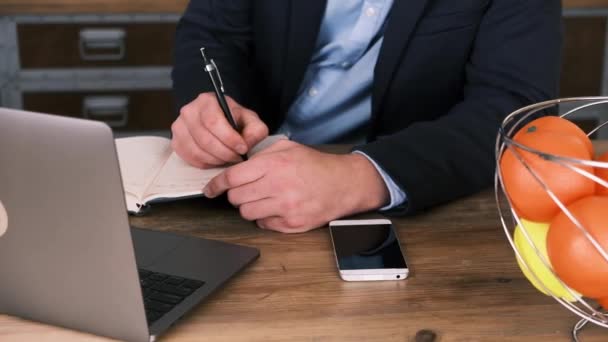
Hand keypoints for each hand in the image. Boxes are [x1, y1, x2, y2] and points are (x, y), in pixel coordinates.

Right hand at [171, 93, 268, 167]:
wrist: (221, 121)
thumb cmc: (235, 120)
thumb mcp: (251, 120)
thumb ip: (255, 130)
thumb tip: (246, 144)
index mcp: (207, 101)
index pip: (213, 122)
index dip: (229, 138)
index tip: (242, 148)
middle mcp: (189, 111)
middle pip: (205, 139)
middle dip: (225, 153)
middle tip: (237, 157)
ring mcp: (179, 127)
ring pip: (197, 151)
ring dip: (217, 159)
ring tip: (229, 158)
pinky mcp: (176, 142)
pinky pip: (191, 158)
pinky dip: (206, 163)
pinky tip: (217, 159)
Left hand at [203, 140, 389, 232]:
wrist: (344, 184)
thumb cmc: (316, 165)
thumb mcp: (288, 148)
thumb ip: (261, 154)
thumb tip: (237, 163)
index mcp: (274, 165)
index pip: (232, 178)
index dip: (216, 184)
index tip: (210, 189)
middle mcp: (278, 187)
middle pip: (236, 198)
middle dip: (237, 194)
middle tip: (247, 190)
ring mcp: (285, 208)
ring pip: (247, 213)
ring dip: (250, 206)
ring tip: (264, 198)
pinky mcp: (292, 224)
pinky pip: (263, 224)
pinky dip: (265, 217)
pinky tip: (277, 207)